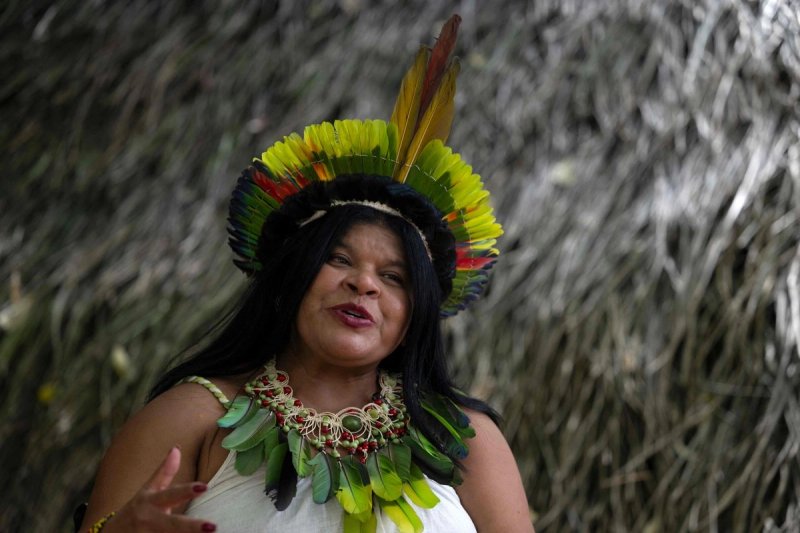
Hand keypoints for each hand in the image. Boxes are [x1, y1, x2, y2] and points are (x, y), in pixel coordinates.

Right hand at [101, 446, 216, 531]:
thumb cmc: (136, 509)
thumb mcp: (147, 490)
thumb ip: (164, 473)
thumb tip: (176, 449)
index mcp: (150, 502)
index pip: (171, 495)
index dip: (187, 491)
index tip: (204, 487)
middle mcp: (148, 520)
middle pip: (172, 525)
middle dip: (191, 527)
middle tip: (213, 527)